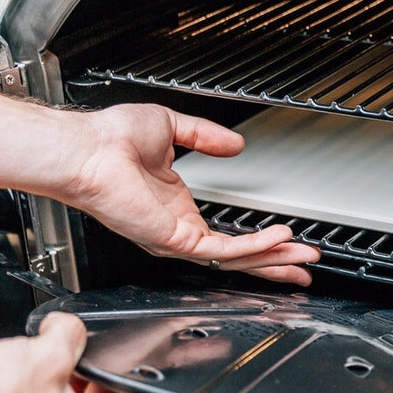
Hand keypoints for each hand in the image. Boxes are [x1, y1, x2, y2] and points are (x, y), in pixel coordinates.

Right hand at [0, 313, 156, 392]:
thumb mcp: (45, 356)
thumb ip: (73, 334)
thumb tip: (73, 327)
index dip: (141, 370)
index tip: (148, 351)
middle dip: (100, 367)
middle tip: (89, 344)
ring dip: (73, 372)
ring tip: (53, 354)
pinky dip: (51, 381)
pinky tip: (37, 363)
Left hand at [57, 104, 318, 284]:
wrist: (86, 148)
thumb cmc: (109, 139)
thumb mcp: (172, 129)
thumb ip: (207, 138)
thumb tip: (236, 144)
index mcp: (176, 208)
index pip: (227, 235)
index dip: (260, 240)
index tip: (287, 238)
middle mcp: (177, 229)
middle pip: (237, 257)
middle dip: (276, 261)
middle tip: (306, 262)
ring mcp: (175, 238)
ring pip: (234, 259)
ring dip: (272, 258)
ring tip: (302, 254)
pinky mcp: (173, 239)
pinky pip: (221, 250)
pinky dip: (253, 246)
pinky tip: (276, 238)